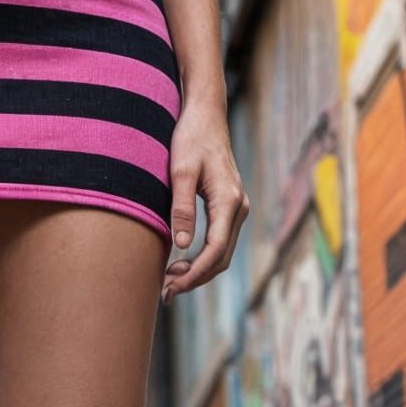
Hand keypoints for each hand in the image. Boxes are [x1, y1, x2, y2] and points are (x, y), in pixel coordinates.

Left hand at [162, 95, 248, 303]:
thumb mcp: (180, 171)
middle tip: (166, 292)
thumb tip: (180, 246)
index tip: (172, 287)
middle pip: (221, 258)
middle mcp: (238, 207)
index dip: (194, 274)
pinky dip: (202, 258)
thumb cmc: (191, 137)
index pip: (215, 251)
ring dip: (199, 271)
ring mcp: (236, 208)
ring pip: (221, 253)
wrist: (205, 114)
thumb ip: (182, 208)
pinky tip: (180, 263)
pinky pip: (219, 242)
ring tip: (170, 281)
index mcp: (228, 200)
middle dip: (195, 279)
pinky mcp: (228, 207)